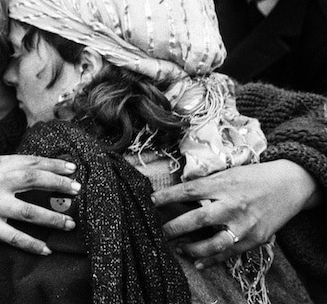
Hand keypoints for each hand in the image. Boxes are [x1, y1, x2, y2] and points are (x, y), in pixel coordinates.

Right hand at [0, 155, 79, 254]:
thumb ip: (12, 165)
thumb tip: (46, 166)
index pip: (30, 162)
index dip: (53, 164)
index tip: (73, 168)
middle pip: (33, 180)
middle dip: (58, 184)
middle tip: (77, 190)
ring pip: (29, 212)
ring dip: (53, 218)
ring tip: (70, 223)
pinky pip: (15, 237)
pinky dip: (33, 245)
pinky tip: (47, 250)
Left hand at [151, 160, 317, 267]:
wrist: (289, 184)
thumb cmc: (253, 176)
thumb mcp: (227, 173)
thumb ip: (205, 183)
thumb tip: (179, 188)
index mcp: (222, 185)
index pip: (187, 191)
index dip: (165, 197)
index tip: (148, 201)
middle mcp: (231, 205)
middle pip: (197, 219)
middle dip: (173, 227)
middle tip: (157, 231)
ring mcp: (244, 224)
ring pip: (213, 243)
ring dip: (191, 248)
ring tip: (177, 247)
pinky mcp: (255, 238)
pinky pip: (229, 253)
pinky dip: (212, 260)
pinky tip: (197, 263)